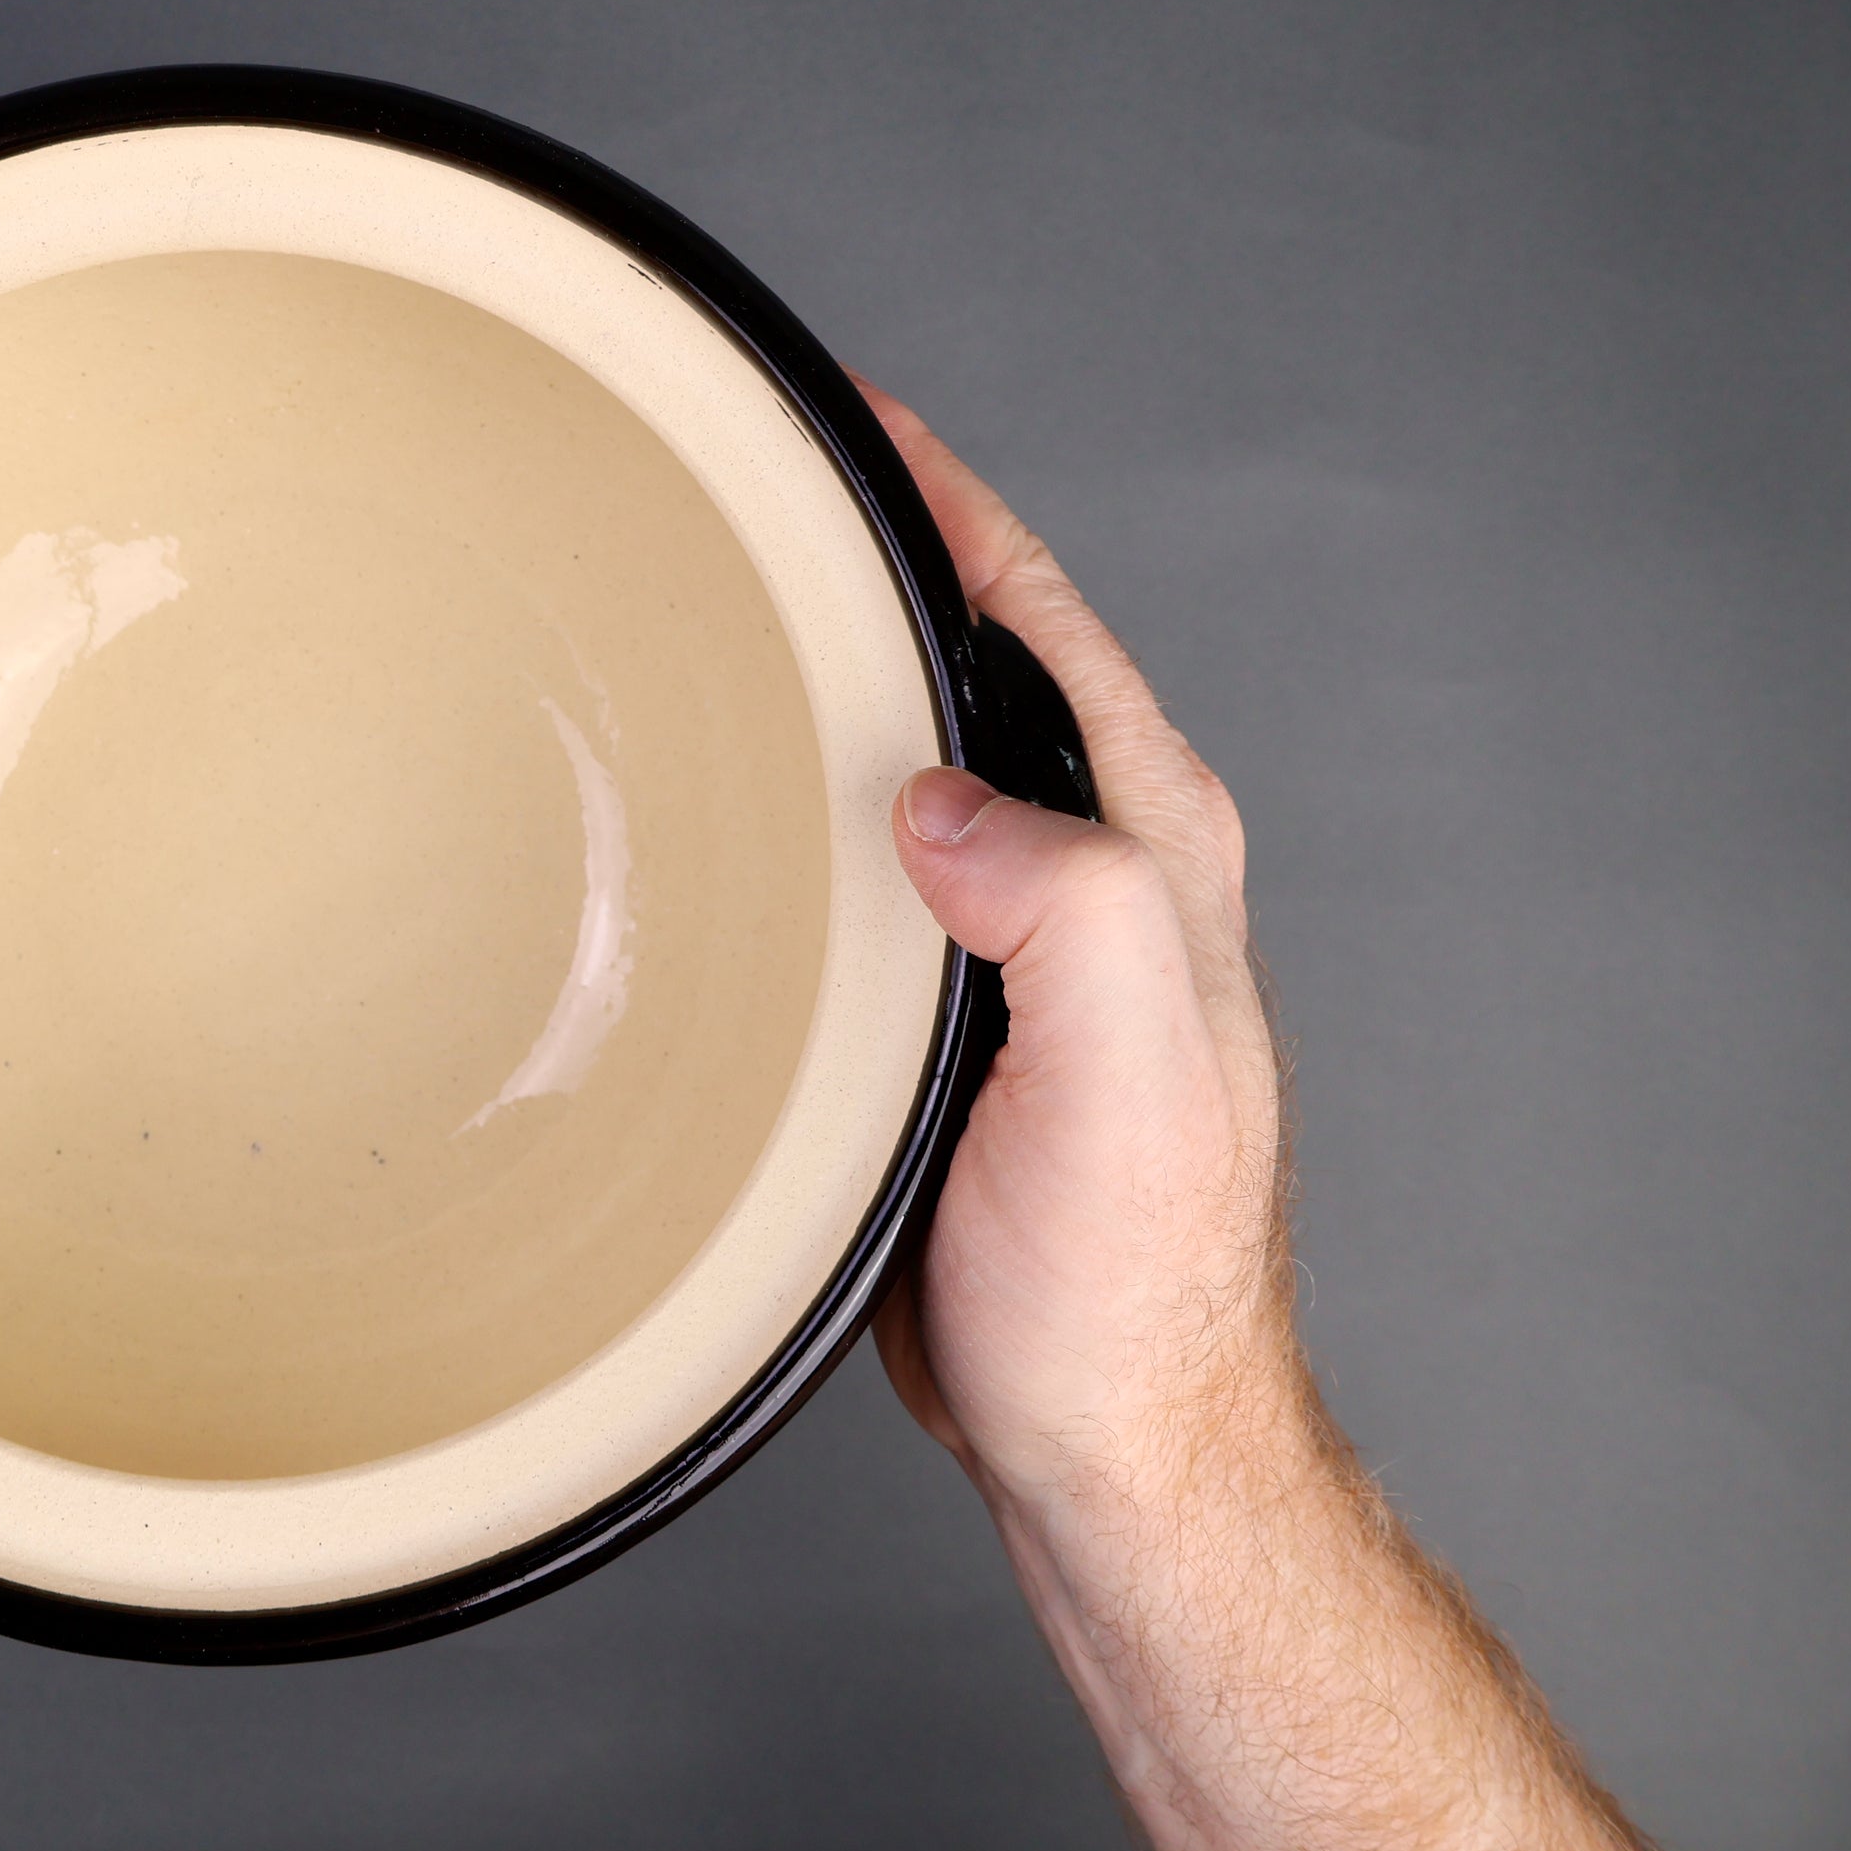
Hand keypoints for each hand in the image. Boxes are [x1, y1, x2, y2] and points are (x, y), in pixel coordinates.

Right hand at [853, 381, 1674, 1850]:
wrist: (1108, 1436)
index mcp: (1150, 851)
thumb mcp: (1130, 1075)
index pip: (1039, 618)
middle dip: (864, 565)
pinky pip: (855, 873)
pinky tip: (713, 817)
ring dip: (815, 690)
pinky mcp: (939, 1022)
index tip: (848, 414)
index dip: (945, 503)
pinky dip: (786, 816)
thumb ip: (1069, 904)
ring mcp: (1010, 949)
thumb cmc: (1131, 1284)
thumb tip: (936, 801)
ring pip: (902, 769)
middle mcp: (1088, 877)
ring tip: (701, 618)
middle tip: (739, 490)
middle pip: (964, 670)